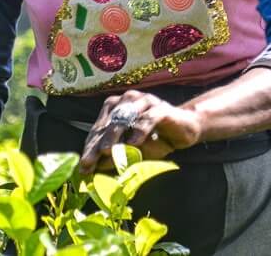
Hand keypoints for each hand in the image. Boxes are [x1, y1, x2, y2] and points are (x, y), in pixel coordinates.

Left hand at [78, 90, 202, 173]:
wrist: (187, 128)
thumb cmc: (157, 139)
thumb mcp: (134, 151)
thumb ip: (117, 156)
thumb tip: (96, 168)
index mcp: (116, 108)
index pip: (99, 129)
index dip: (90, 149)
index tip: (83, 168)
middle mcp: (127, 101)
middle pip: (108, 124)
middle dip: (97, 145)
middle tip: (89, 163)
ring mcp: (144, 102)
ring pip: (124, 118)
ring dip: (114, 136)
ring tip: (105, 152)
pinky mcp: (160, 108)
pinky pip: (147, 119)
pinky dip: (140, 131)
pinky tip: (133, 143)